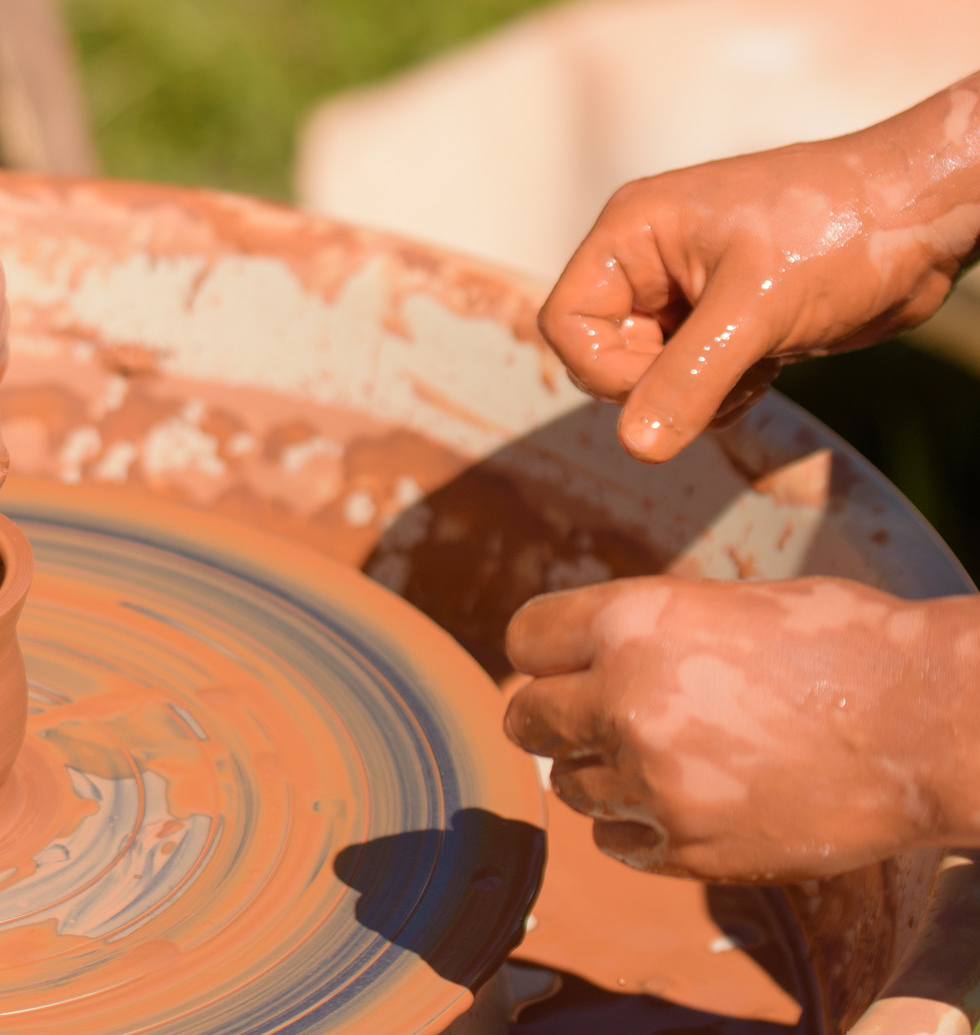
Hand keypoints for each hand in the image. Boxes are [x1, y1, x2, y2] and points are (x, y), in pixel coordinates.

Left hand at [503, 575, 977, 880]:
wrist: (931, 723)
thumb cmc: (842, 647)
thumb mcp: (721, 607)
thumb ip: (642, 635)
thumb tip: (583, 663)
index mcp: (632, 622)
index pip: (525, 640)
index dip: (545, 655)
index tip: (563, 666)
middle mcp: (627, 699)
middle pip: (529, 720)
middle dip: (553, 720)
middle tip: (590, 722)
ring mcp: (657, 781)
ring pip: (572, 787)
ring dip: (603, 776)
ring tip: (666, 761)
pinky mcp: (692, 848)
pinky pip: (618, 844)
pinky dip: (639, 829)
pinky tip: (685, 806)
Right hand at [539, 78, 979, 462]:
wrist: (927, 217)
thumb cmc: (840, 230)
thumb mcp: (758, 308)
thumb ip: (690, 378)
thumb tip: (635, 447)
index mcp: (634, 233)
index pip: (567, 322)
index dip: (606, 369)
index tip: (668, 384)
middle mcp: (650, 261)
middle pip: (603, 354)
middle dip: (659, 384)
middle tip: (725, 374)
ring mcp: (689, 290)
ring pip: (650, 374)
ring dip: (698, 392)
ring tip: (757, 364)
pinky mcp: (728, 319)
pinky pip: (693, 378)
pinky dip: (725, 390)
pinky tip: (772, 365)